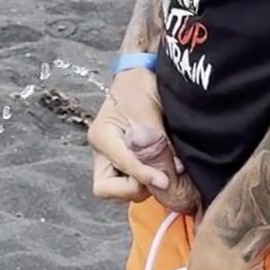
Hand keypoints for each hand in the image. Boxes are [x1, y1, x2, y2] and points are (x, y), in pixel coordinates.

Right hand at [87, 66, 200, 219]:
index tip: (165, 181)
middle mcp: (103, 153)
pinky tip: (166, 167)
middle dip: (134, 187)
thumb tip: (161, 171)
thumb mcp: (146, 106)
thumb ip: (152, 139)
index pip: (121, 165)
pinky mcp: (127, 165)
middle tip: (160, 175)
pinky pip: (135, 183)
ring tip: (167, 167)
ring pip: (122, 190)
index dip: (144, 175)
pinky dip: (150, 180)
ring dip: (145, 185)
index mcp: (102, 136)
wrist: (142, 78)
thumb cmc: (140, 86)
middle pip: (107, 189)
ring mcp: (114, 161)